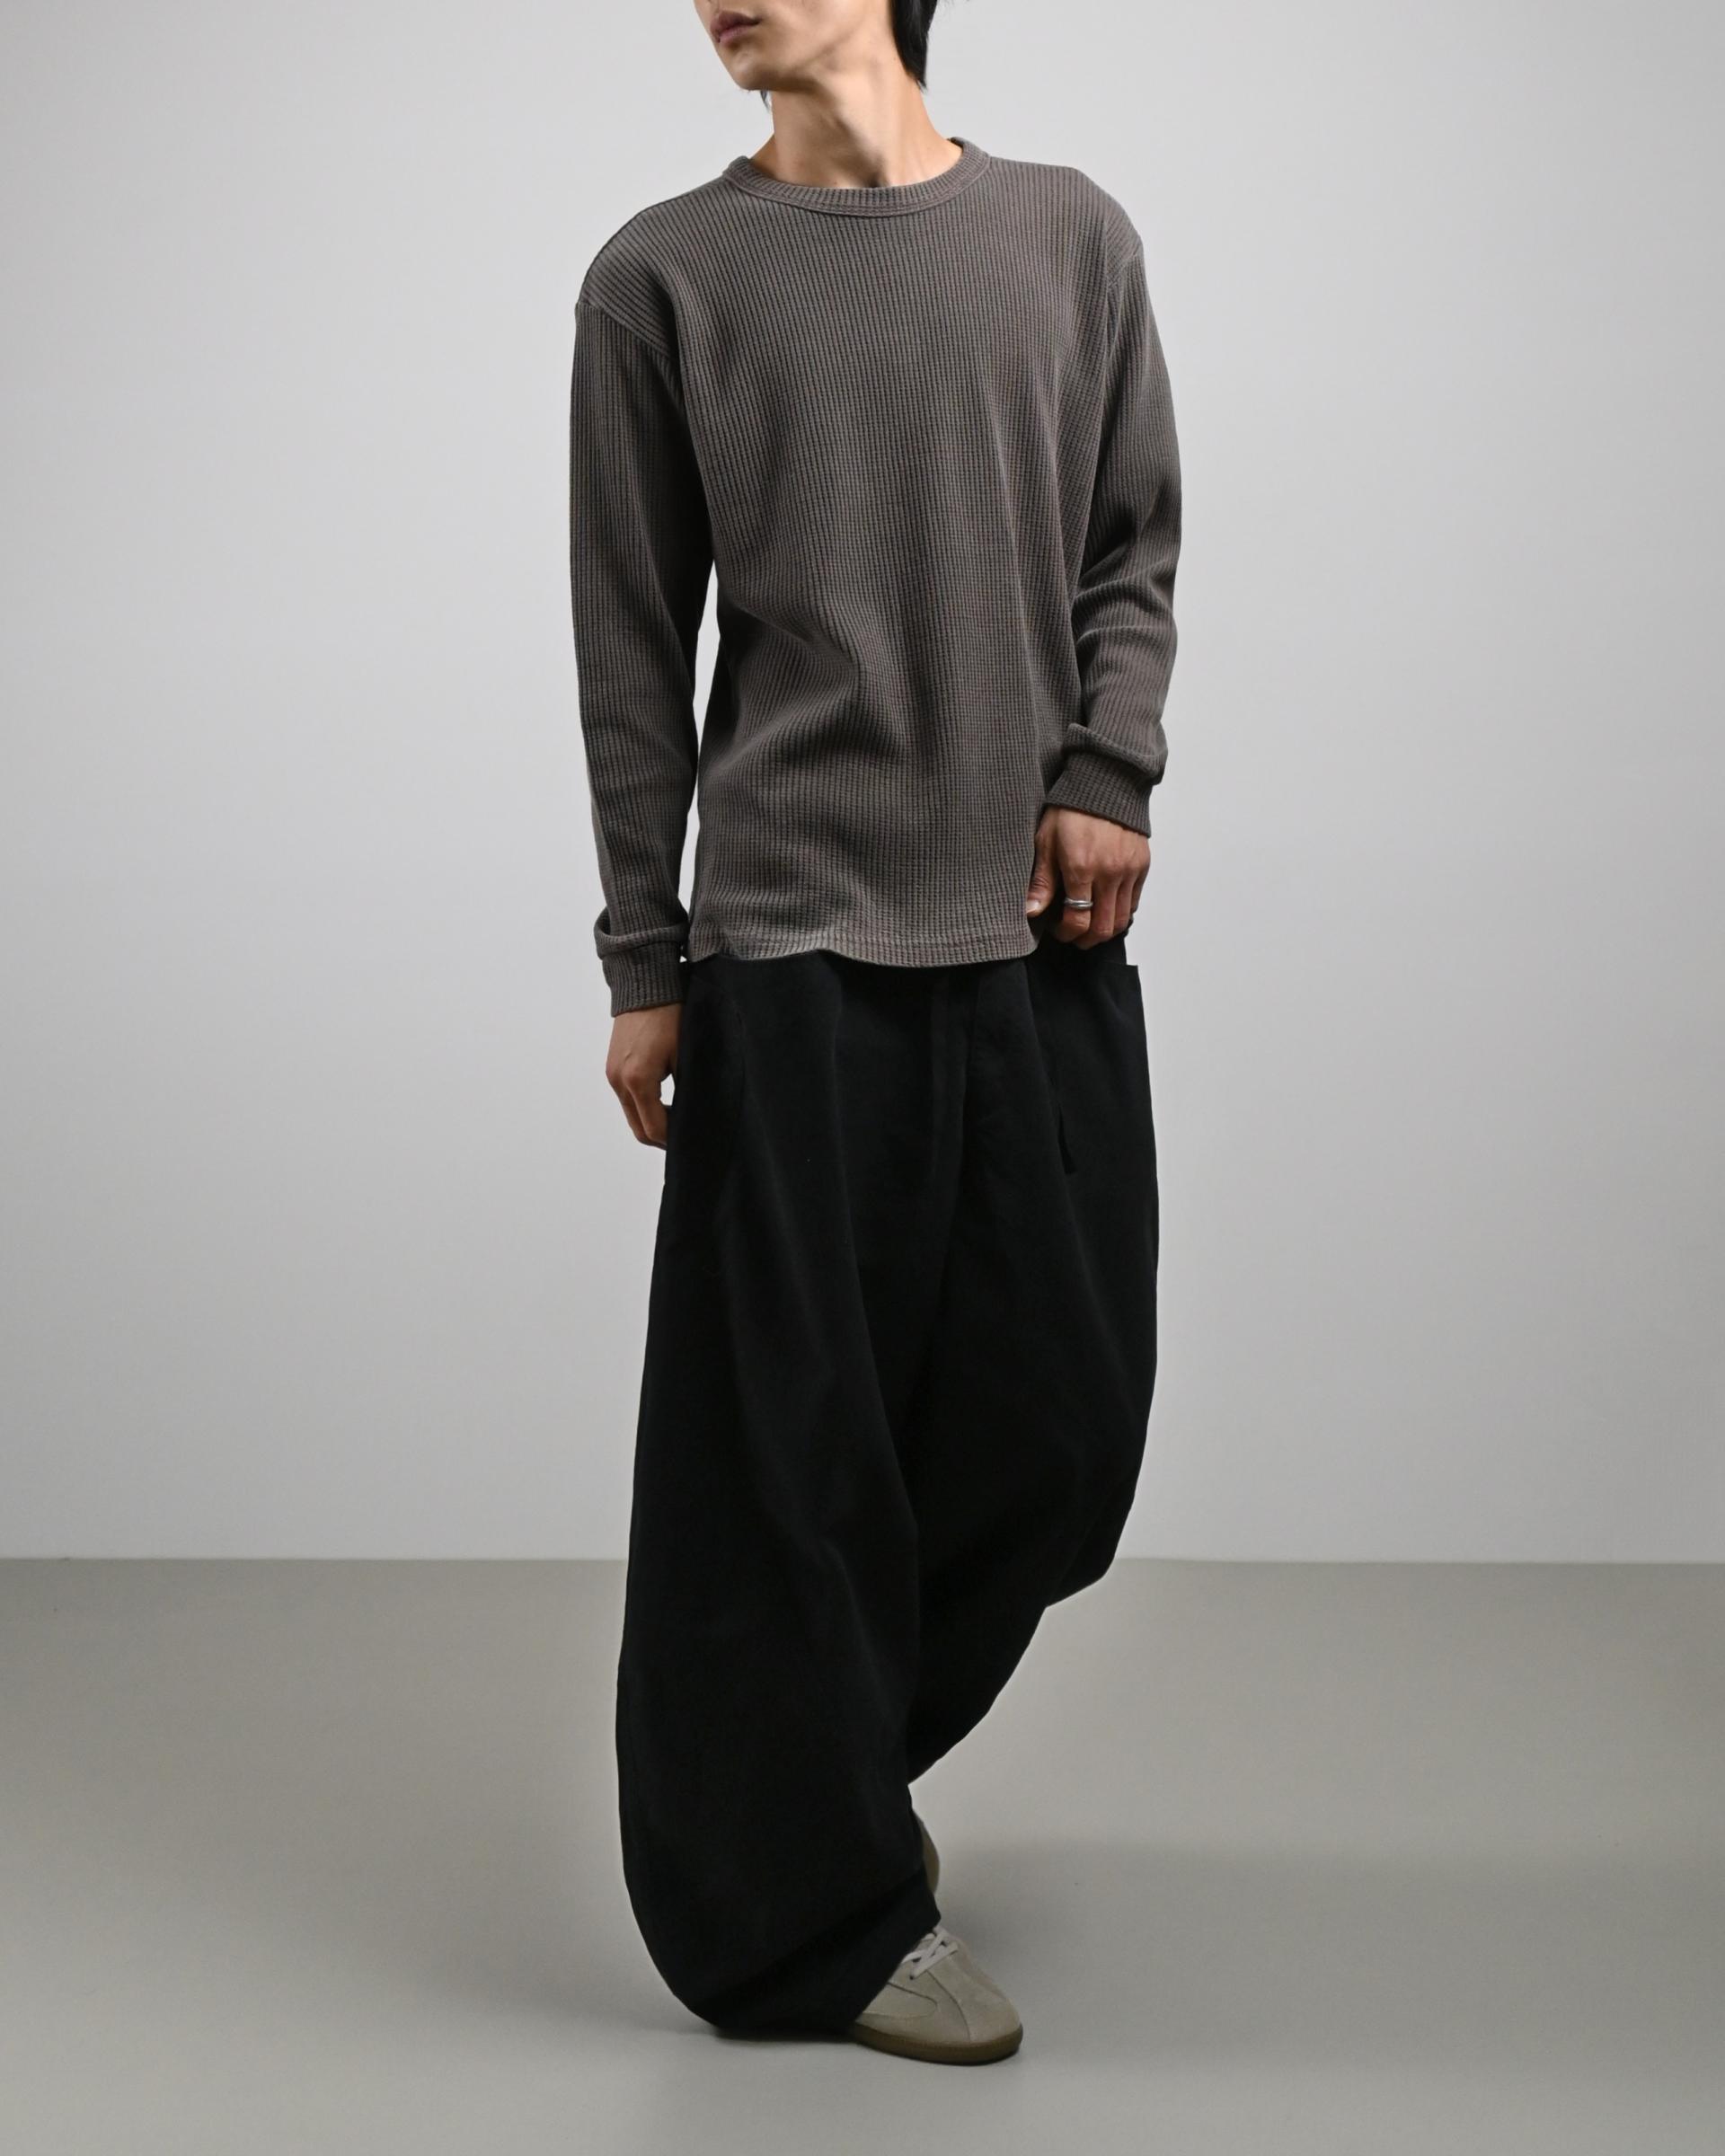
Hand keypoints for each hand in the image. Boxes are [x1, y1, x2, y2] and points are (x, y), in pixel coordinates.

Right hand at [606, 1001, 681, 1146]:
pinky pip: (626, 1099)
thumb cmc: (670, 1016)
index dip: (673, 1141)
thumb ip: (686, 1090)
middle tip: (684, 1139)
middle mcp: (619, 1081)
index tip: (691, 1141)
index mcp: (638, 1080)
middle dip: (661, 1138)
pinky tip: (663, 1103)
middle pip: (638, 1129)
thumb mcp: (685, 1055)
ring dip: (651, 1122)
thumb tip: (693, 1116)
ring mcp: (612, 1075)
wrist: (645, 988)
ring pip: (631, 1115)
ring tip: (676, 1121)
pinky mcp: (612, 1068)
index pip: (655, 1128)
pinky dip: (643, 1108)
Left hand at [1025, 805, 1148, 944]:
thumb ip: (1041, 881)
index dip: (1065, 933)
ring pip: (1122, 920)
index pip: (1077, 920)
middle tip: (1072, 935)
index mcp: (1082, 867)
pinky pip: (1134, 903)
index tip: (1056, 928)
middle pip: (1102, 928)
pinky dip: (1121, 913)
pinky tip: (1105, 907)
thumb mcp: (1046, 841)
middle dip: (1084, 939)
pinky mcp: (1142, 866)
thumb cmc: (1070, 809)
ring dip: (1104, 930)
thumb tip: (1030, 912)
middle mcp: (1109, 873)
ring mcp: (1129, 870)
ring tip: (1088, 924)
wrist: (1105, 782)